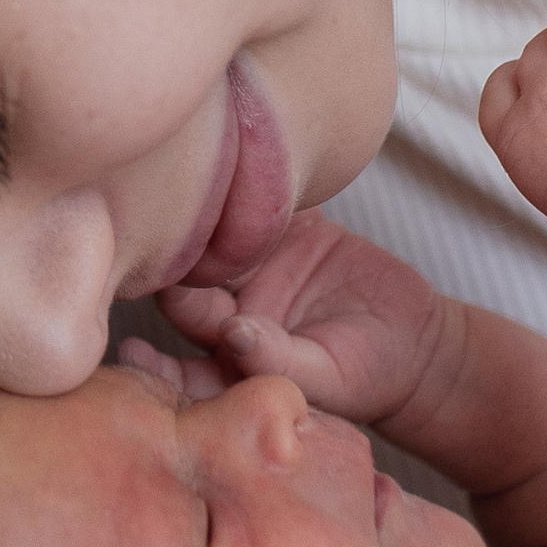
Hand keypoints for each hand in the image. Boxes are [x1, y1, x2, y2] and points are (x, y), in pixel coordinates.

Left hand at [142, 210, 456, 425]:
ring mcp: (256, 266)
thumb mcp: (326, 378)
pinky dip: (256, 187)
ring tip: (191, 198)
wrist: (416, 345)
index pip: (177, 356)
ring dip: (204, 220)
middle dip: (173, 272)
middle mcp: (229, 309)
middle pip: (187, 286)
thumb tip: (233, 335)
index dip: (150, 356)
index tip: (131, 349)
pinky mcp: (290, 232)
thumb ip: (277, 360)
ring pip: (218, 239)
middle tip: (164, 256)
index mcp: (227, 356)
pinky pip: (266, 205)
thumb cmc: (366, 378)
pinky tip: (242, 167)